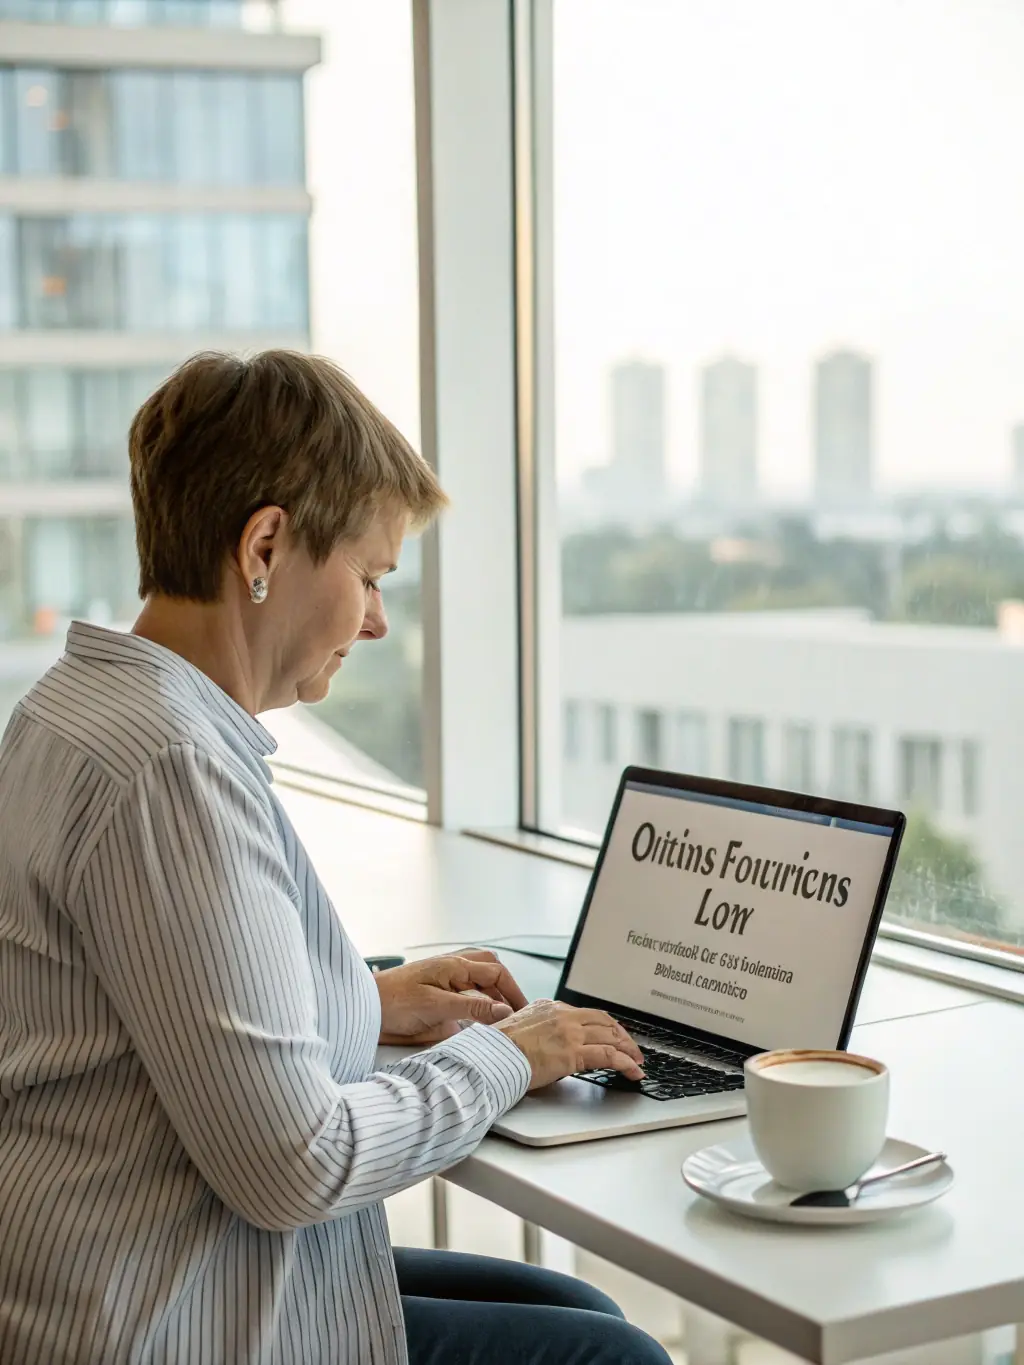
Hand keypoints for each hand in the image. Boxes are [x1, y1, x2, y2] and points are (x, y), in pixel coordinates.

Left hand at [376, 950, 528, 1044]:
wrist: (365, 1009)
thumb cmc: (394, 1003)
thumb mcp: (436, 1007)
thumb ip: (472, 1008)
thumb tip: (505, 1010)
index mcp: (454, 965)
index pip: (497, 972)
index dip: (514, 991)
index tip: (524, 1012)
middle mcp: (453, 968)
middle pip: (491, 969)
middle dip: (507, 988)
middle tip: (517, 1013)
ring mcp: (444, 979)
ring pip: (479, 977)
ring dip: (493, 993)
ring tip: (503, 1017)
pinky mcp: (437, 993)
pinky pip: (465, 990)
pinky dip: (478, 1000)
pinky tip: (479, 1018)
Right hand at [495, 1000, 643, 1089]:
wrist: (491, 1056)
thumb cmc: (498, 1049)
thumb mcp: (520, 1029)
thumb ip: (538, 1031)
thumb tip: (546, 1045)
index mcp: (549, 1007)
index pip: (586, 1014)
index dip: (604, 1026)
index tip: (612, 1034)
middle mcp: (562, 1015)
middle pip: (604, 1021)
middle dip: (622, 1035)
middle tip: (631, 1048)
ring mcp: (569, 1033)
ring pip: (611, 1036)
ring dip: (628, 1049)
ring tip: (637, 1061)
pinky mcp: (572, 1053)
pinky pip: (609, 1056)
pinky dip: (626, 1063)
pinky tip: (633, 1072)